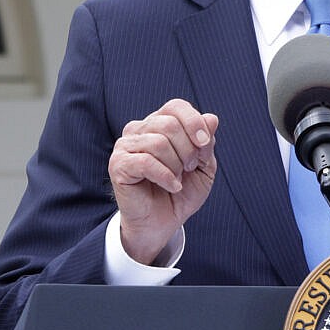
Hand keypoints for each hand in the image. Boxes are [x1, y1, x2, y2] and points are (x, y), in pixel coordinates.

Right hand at [108, 99, 220, 265]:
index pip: (176, 106)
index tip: (205, 145)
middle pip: (169, 124)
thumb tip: (211, 118)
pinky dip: (166, 176)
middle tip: (189, 169)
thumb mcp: (204, 166)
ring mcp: (125, 146)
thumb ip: (206, 142)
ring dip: (176, 165)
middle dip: (188, 149)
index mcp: (158, 123)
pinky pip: (146, 162)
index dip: (194, 123)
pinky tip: (172, 186)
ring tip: (177, 179)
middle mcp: (138, 129)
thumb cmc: (180, 192)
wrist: (162, 223)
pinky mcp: (118, 165)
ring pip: (158, 143)